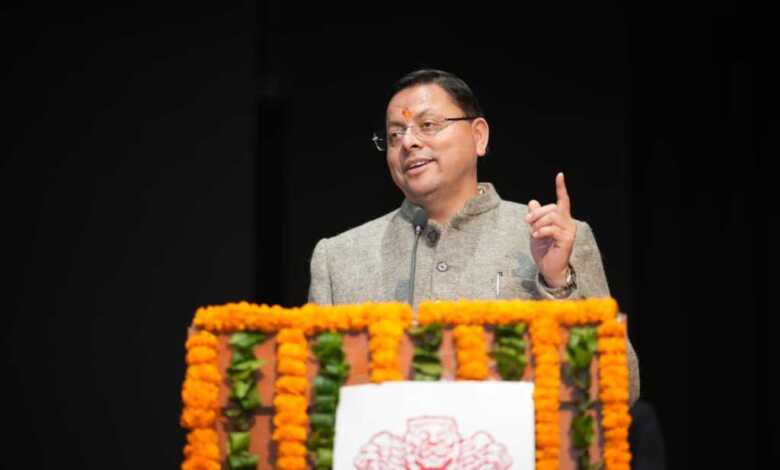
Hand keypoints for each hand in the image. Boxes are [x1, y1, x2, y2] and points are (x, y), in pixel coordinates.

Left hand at [526, 172, 576, 287]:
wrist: (548, 268)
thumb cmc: (543, 250)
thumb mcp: (535, 230)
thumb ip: (535, 217)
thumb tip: (533, 202)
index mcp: (562, 218)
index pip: (563, 200)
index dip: (561, 187)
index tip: (560, 175)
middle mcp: (568, 222)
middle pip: (552, 207)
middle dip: (536, 213)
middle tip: (527, 222)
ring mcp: (569, 230)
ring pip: (551, 216)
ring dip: (538, 223)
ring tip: (533, 232)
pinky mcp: (567, 239)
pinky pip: (551, 229)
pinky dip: (540, 231)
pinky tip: (535, 236)